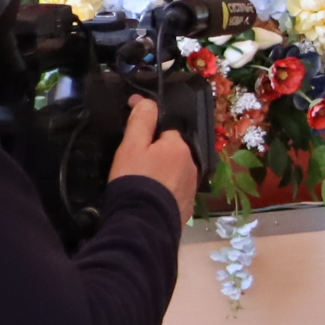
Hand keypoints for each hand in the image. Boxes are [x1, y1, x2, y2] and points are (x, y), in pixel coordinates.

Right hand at [110, 94, 198, 213]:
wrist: (142, 223)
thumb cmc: (135, 180)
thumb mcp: (132, 146)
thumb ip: (141, 121)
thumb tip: (147, 101)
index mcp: (180, 146)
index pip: (165, 131)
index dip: (148, 133)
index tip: (133, 140)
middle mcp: (193, 164)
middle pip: (172, 151)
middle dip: (157, 154)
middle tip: (134, 165)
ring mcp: (192, 187)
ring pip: (175, 171)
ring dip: (162, 173)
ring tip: (142, 183)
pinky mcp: (187, 207)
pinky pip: (175, 191)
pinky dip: (165, 191)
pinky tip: (151, 197)